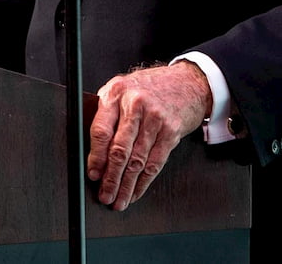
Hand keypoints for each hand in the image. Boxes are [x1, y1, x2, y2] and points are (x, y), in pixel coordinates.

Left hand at [87, 61, 210, 210]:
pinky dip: (144, 182)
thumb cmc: (150, 87)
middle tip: (105, 196)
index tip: (93, 175)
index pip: (102, 130)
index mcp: (117, 92)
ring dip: (126, 186)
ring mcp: (155, 118)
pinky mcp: (171, 131)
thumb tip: (93, 153)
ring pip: (137, 160)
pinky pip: (155, 163)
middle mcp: (135, 103)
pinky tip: (137, 191)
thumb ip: (108, 113)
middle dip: (110, 179)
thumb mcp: (123, 89)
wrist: (187, 81)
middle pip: (119, 149)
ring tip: (119, 200)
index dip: (96, 157)